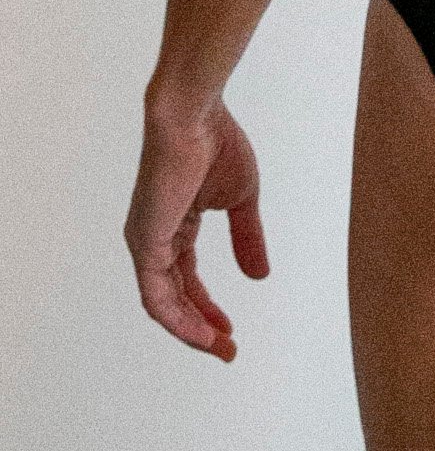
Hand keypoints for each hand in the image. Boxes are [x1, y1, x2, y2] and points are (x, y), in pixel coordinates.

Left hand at [123, 97, 269, 359]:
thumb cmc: (216, 142)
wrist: (193, 115)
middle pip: (174, 298)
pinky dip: (178, 318)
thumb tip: (260, 277)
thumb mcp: (240, 198)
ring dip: (191, 329)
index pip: (186, 280)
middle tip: (228, 349)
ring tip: (219, 347)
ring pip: (163, 303)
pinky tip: (201, 331)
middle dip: (201, 327)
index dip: (209, 308)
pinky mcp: (145, 241)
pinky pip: (156, 294)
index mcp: (174, 226)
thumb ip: (246, 237)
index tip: (232, 330)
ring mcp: (146, 241)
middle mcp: (154, 239)